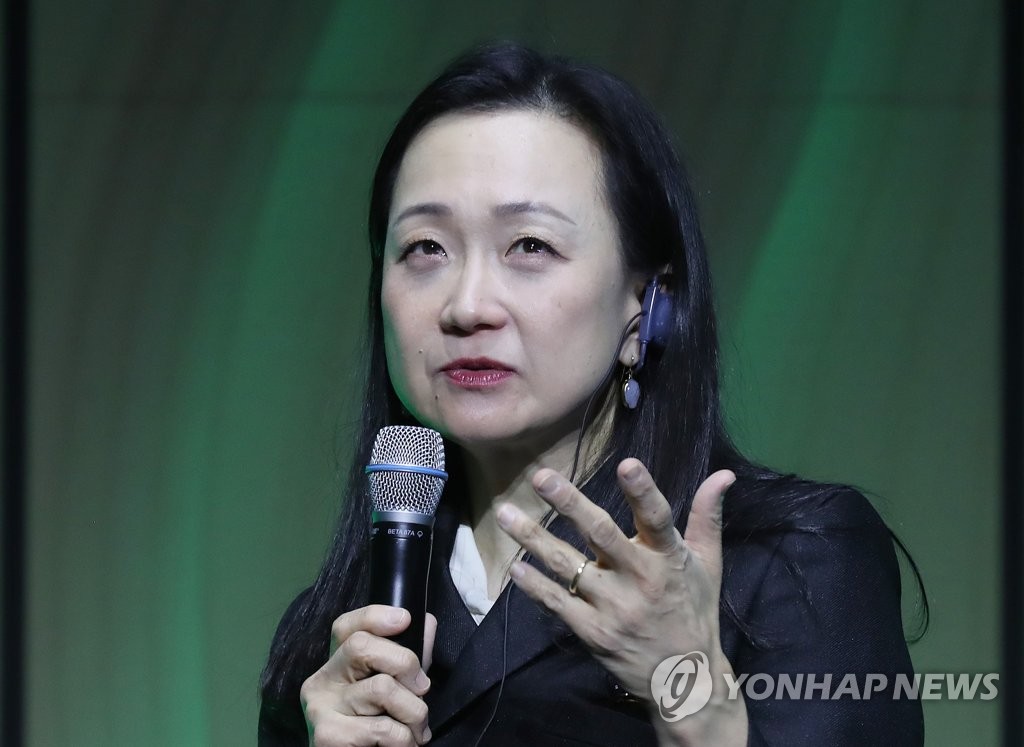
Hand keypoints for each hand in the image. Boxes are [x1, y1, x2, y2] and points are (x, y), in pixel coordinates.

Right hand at [299, 605, 436, 745]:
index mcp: (336, 664)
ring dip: (414, 712)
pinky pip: (383, 728)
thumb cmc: (377, 731)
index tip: (404, 620)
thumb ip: (408, 658)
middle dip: (405, 663)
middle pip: (361, 646)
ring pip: (381, 688)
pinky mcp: (327, 736)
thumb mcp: (395, 688)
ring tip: (416, 730)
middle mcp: (321, 680)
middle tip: (422, 689)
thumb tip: (427, 623)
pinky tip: (403, 746)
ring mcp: (319, 708)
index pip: (345, 626)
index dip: (375, 616)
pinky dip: (405, 739)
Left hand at [495, 458, 734, 702]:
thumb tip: (724, 473)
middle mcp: (641, 580)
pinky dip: (534, 585)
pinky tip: (515, 566)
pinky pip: (558, 604)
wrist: (687, 682)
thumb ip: (708, 516)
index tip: (626, 464)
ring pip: (568, 567)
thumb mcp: (709, 564)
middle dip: (570, 504)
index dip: (643, 491)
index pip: (658, 518)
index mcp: (670, 558)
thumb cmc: (695, 612)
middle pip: (601, 535)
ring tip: (504, 513)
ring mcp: (614, 609)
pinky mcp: (594, 634)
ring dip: (533, 539)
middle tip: (542, 477)